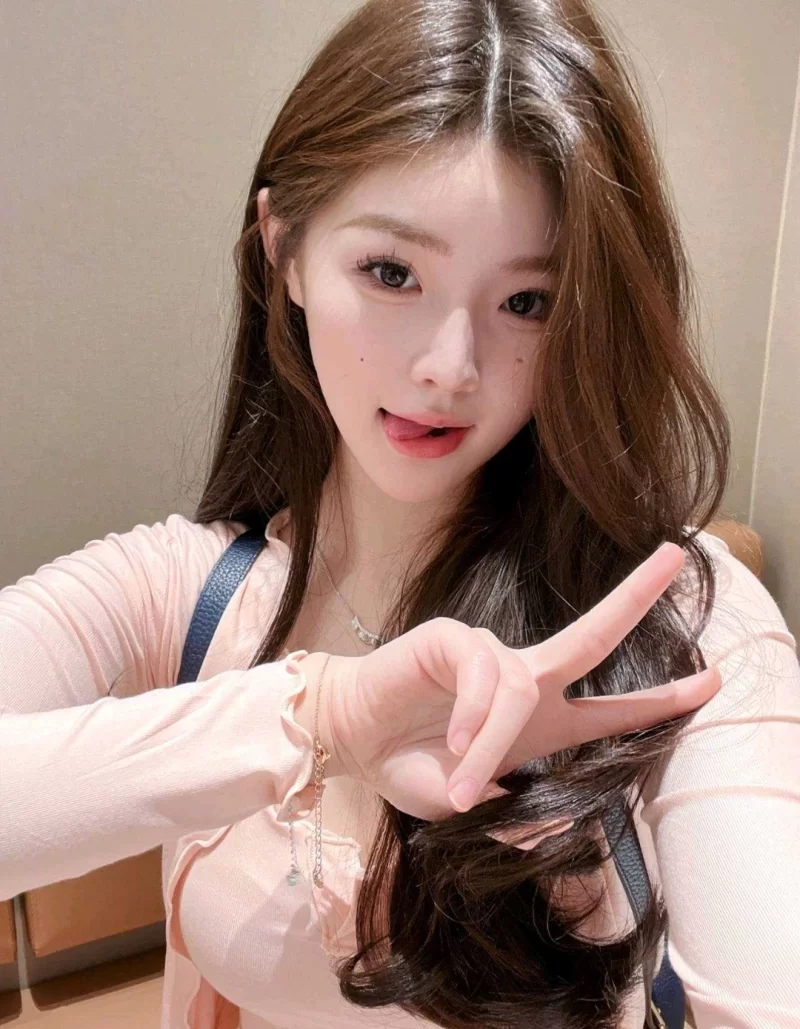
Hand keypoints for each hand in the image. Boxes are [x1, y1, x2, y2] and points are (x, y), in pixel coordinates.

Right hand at [318, 542, 719, 820]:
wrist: (352, 740)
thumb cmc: (409, 766)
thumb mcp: (462, 807)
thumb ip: (507, 821)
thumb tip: (546, 820)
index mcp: (540, 722)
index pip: (611, 708)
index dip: (661, 700)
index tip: (711, 684)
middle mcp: (524, 681)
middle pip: (593, 635)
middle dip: (635, 598)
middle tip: (677, 559)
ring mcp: (488, 657)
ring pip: (520, 687)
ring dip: (492, 742)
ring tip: (463, 783)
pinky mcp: (452, 641)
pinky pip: (483, 674)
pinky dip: (474, 715)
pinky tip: (451, 740)